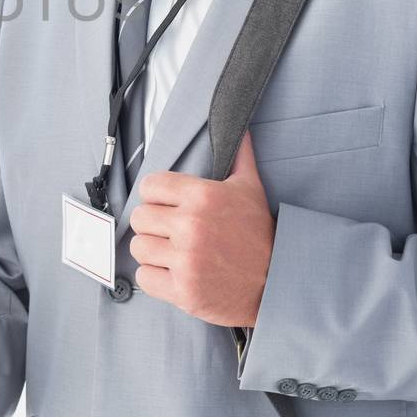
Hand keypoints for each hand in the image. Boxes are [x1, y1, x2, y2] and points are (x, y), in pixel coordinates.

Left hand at [128, 131, 275, 326]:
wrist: (278, 281)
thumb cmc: (259, 234)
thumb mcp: (251, 188)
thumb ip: (239, 155)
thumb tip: (240, 126)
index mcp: (203, 196)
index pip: (149, 185)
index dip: (157, 196)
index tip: (169, 206)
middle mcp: (191, 226)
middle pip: (139, 217)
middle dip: (154, 224)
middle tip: (172, 232)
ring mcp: (186, 260)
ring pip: (138, 247)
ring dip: (153, 251)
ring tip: (174, 253)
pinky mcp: (183, 290)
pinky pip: (145, 277)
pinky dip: (155, 277)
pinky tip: (175, 273)